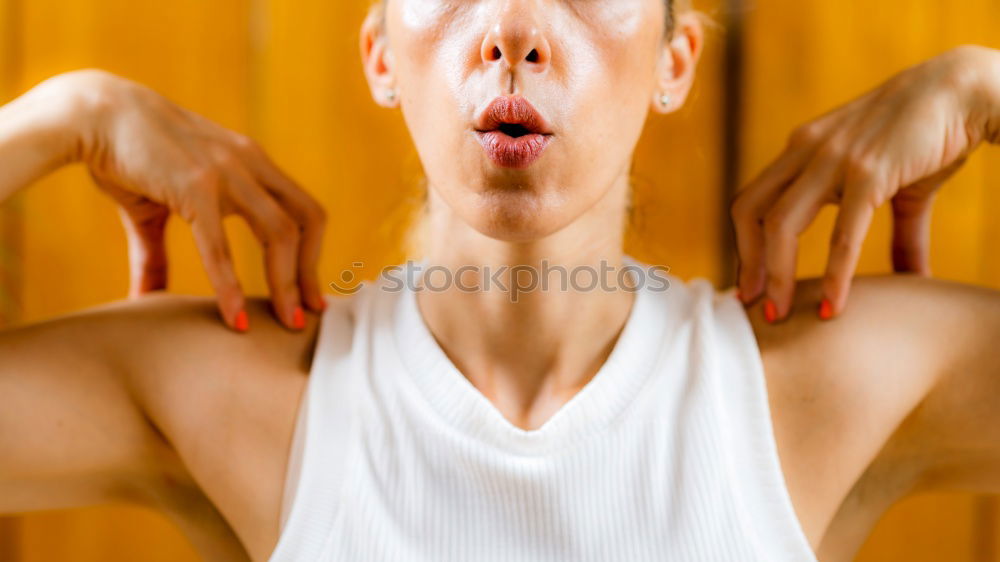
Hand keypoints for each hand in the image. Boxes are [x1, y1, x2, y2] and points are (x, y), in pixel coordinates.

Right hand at [59, 69, 325, 331]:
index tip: (310, 294)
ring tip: (287, 322)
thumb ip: (158, 253)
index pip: (303, 210)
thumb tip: (149, 298)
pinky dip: (231, 285)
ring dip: (287, 282)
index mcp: (250, 163)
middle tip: (308, 316)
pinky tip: (234, 316)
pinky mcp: (194, 184)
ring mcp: (226, 171)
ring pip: (279, 232)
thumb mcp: (153, 208)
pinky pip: (220, 244)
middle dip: (310, 272)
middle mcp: (249, 163)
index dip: (313, 253)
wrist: (89, 112)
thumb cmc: (123, 154)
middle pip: (306, 221)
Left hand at [731, 45, 999, 321]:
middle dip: (747, 263)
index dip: (742, 245)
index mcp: (801, 150)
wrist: (964, 89)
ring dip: (777, 275)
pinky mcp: (869, 171)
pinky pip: (842, 231)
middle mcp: (806, 151)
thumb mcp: (897, 186)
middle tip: (753, 308)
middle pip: (749, 212)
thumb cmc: (927, 135)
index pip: (750, 201)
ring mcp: (834, 159)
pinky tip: (834, 305)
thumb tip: (910, 278)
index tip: (749, 285)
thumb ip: (896, 233)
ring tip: (781, 315)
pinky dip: (834, 273)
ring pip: (780, 223)